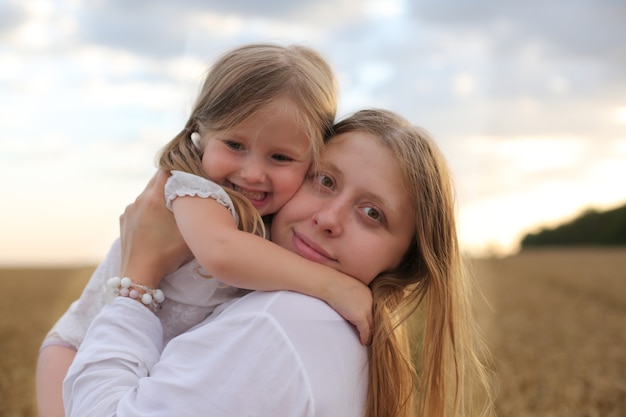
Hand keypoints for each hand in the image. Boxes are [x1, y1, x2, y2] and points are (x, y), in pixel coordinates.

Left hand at [119, 170, 191, 286]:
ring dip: (159, 196)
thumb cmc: (167, 254)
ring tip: (172, 209)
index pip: (167, 170)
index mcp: (154, 198)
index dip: (180, 170)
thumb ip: (194, 209)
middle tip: (185, 190)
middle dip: (170, 182)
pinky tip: (157, 223)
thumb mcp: (188, 231)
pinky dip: (149, 209)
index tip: (190, 175)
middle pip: (156, 180)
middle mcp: (139, 199)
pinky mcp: (123, 220)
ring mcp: (129, 210)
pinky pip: (139, 206)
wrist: (139, 274)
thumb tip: (200, 194)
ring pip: (147, 193)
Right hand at [327, 277, 372, 345]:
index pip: (374, 309)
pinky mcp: (360, 317)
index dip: (372, 318)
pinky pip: (365, 331)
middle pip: (376, 318)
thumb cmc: (333, 283)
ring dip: (370, 334)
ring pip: (372, 326)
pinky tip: (363, 341)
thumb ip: (355, 297)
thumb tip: (351, 306)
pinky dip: (365, 338)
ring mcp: (367, 309)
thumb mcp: (349, 288)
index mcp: (369, 293)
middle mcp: (371, 301)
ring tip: (368, 340)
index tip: (370, 325)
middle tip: (372, 335)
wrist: (329, 283)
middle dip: (373, 326)